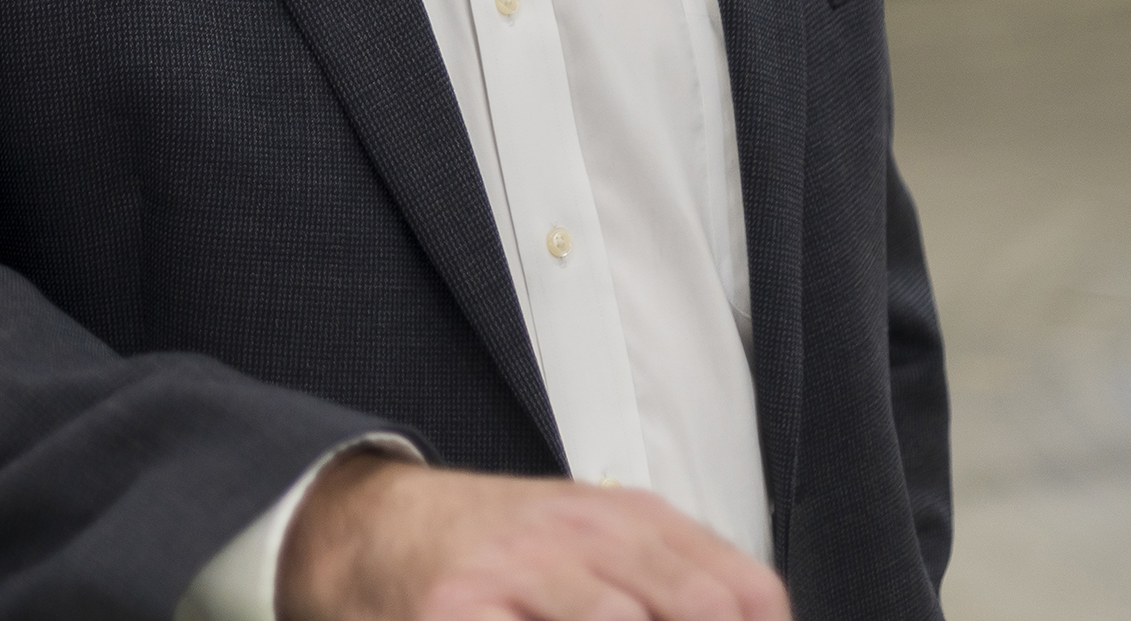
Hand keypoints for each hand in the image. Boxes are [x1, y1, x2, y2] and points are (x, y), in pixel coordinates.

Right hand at [276, 454, 788, 620]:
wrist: (377, 530)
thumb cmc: (497, 548)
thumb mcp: (594, 541)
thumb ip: (675, 575)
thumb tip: (754, 617)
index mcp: (628, 520)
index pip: (742, 590)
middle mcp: (582, 537)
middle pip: (696, 606)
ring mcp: (519, 573)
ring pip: (617, 618)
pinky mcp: (460, 612)